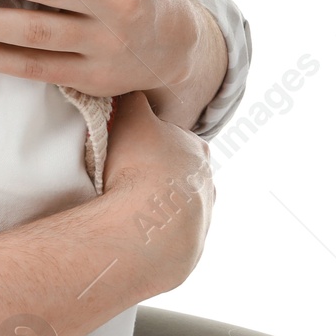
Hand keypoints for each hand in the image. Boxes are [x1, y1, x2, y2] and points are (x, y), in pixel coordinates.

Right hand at [98, 90, 213, 294]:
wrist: (148, 226)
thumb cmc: (140, 167)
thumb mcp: (131, 118)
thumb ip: (133, 100)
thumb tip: (130, 85)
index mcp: (197, 149)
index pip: (175, 140)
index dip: (151, 142)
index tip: (132, 150)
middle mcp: (207, 183)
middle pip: (181, 174)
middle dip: (158, 175)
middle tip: (128, 178)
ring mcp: (203, 219)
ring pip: (179, 207)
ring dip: (159, 207)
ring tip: (130, 208)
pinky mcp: (191, 250)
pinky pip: (170, 236)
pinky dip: (155, 233)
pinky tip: (136, 230)